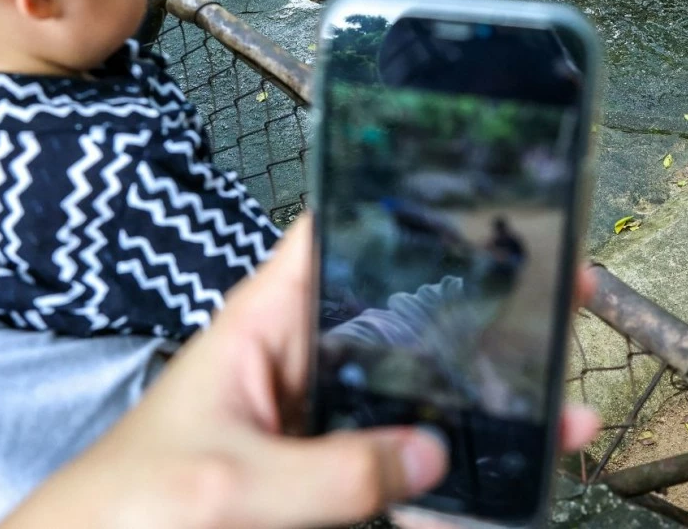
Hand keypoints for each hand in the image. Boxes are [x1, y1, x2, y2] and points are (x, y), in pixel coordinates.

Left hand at [3, 216, 599, 528]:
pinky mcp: (326, 472)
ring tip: (560, 405)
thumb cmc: (127, 506)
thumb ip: (331, 472)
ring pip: (413, 394)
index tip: (472, 191)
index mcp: (264, 325)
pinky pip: (399, 463)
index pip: (329, 237)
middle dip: (476, 310)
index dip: (394, 205)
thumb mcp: (231, 483)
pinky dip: (452, 473)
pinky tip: (508, 478)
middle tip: (556, 292)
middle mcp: (301, 360)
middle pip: (400, 318)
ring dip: (481, 399)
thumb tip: (431, 455)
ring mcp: (319, 418)